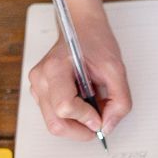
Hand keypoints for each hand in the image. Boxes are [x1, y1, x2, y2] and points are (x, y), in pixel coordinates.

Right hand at [28, 11, 131, 140]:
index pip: (65, 107)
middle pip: (56, 124)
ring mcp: (38, 87)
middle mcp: (41, 79)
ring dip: (77, 125)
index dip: (86, 118)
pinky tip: (83, 104)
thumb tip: (108, 125)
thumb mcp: (115, 68)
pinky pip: (54, 117)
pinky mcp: (41, 94)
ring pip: (55, 125)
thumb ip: (119, 100)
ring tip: (92, 108)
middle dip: (81, 130)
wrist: (81, 27)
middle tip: (99, 123)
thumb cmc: (93, 41)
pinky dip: (72, 119)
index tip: (101, 117)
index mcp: (55, 68)